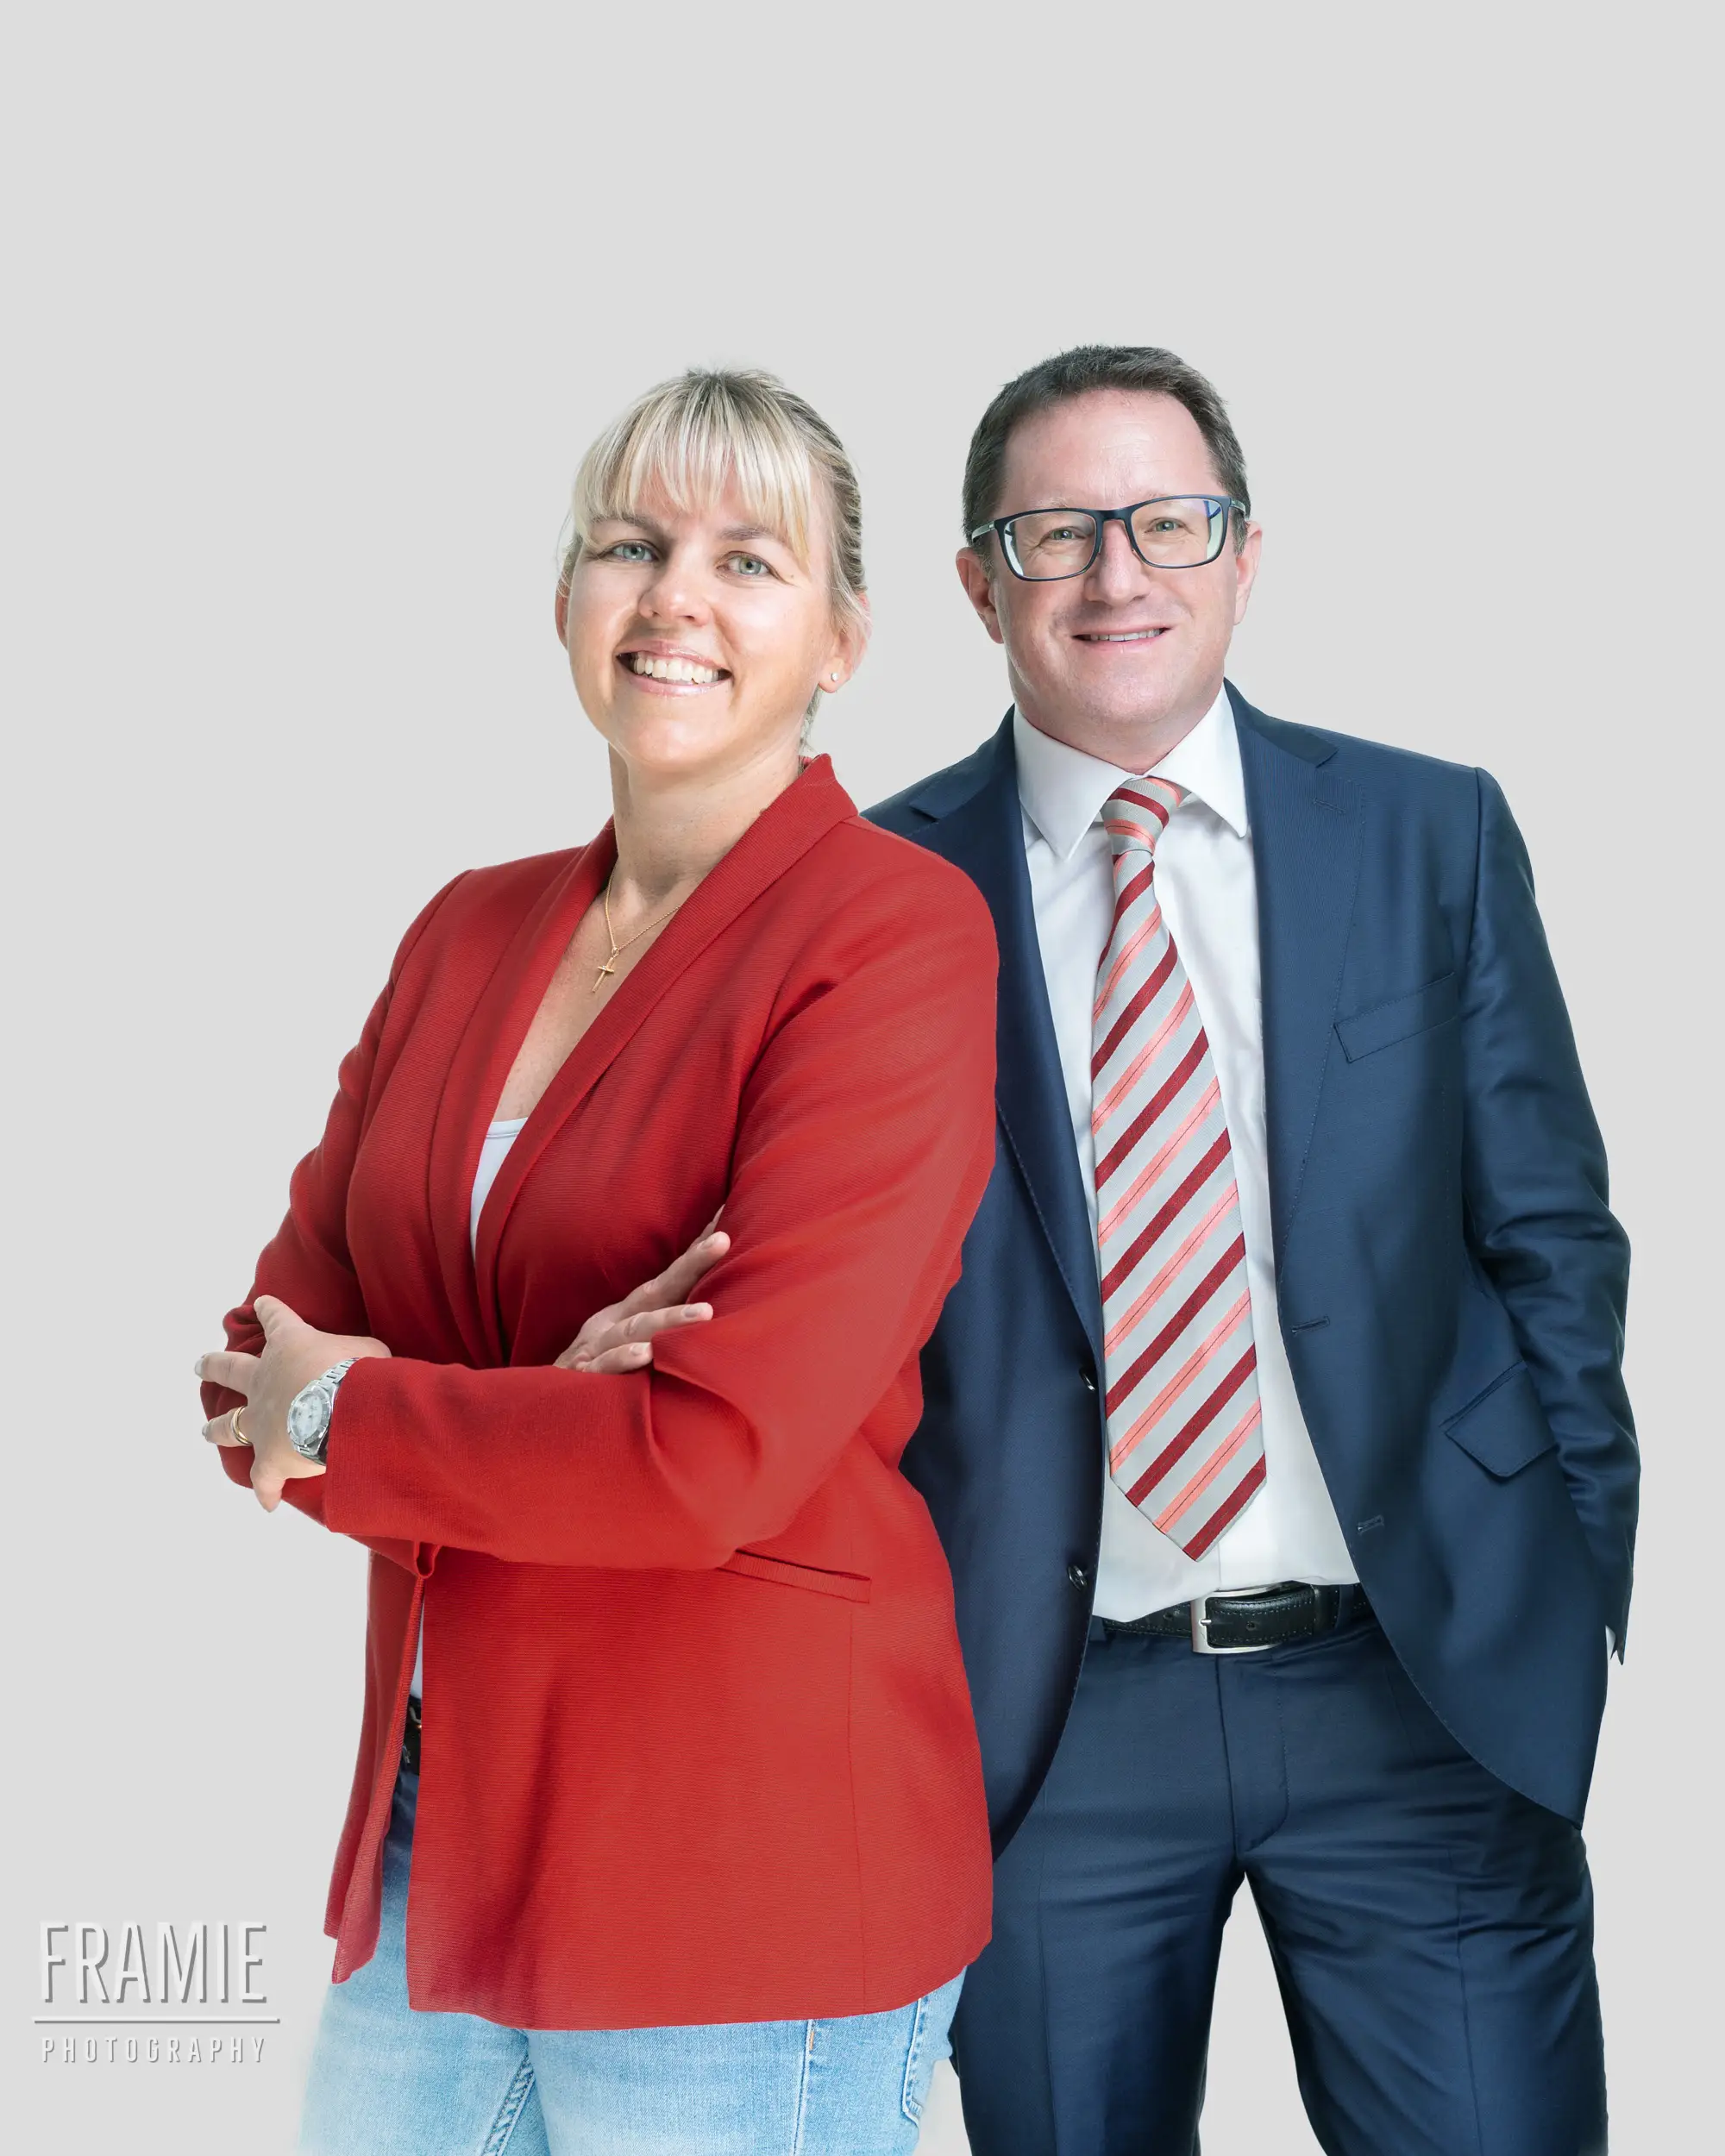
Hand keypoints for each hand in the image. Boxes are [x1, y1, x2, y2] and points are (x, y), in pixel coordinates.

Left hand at [198, 1294, 390, 1510]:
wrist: (342, 1409)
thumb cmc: (358, 1371)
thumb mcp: (367, 1349)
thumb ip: (358, 1353)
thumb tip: (366, 1364)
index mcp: (289, 1345)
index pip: (277, 1319)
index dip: (270, 1311)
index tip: (262, 1304)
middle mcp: (265, 1380)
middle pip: (230, 1369)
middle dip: (214, 1365)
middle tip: (200, 1364)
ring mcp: (262, 1420)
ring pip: (230, 1423)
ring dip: (218, 1426)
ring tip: (207, 1429)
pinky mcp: (269, 1458)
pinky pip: (264, 1479)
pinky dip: (266, 1490)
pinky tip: (266, 1502)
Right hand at [554, 1216, 730, 1373]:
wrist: (537, 1409)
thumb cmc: (597, 1377)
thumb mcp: (629, 1349)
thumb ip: (662, 1333)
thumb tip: (710, 1315)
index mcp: (628, 1316)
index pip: (669, 1281)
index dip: (696, 1254)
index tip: (726, 1227)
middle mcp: (614, 1325)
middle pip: (656, 1290)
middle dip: (690, 1265)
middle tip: (722, 1239)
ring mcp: (596, 1348)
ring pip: (635, 1328)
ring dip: (669, 1319)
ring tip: (706, 1313)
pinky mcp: (581, 1377)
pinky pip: (602, 1367)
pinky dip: (620, 1359)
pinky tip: (643, 1355)